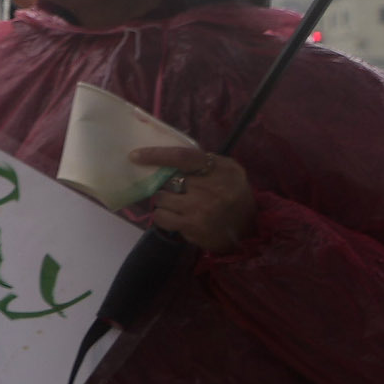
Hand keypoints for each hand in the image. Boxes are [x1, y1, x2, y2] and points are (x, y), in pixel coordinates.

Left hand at [131, 145, 254, 252]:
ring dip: (166, 200)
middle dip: (168, 184)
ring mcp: (201, 207)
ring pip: (162, 197)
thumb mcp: (228, 172)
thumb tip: (166, 156)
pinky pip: (161, 216)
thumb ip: (203, 162)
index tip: (135, 155)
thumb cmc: (232, 195)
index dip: (157, 155)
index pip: (183, 157)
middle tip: (179, 189)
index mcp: (222, 169)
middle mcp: (213, 187)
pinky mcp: (192, 225)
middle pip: (169, 179)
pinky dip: (163, 215)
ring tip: (180, 204)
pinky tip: (177, 216)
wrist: (247, 229)